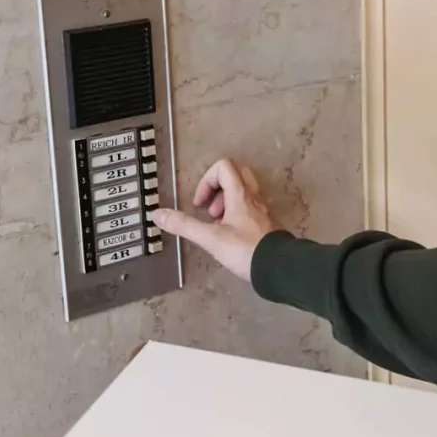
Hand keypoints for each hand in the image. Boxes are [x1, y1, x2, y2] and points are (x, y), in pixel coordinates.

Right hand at [151, 159, 280, 281]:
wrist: (279, 269)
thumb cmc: (246, 251)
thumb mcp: (211, 238)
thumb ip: (184, 226)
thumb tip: (157, 214)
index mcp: (240, 195)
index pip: (223, 167)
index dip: (206, 181)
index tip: (201, 204)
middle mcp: (253, 198)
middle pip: (237, 174)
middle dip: (218, 188)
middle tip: (211, 209)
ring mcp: (263, 210)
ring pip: (244, 192)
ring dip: (226, 202)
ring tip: (218, 225)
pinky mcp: (267, 224)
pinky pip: (250, 208)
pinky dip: (237, 215)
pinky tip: (230, 236)